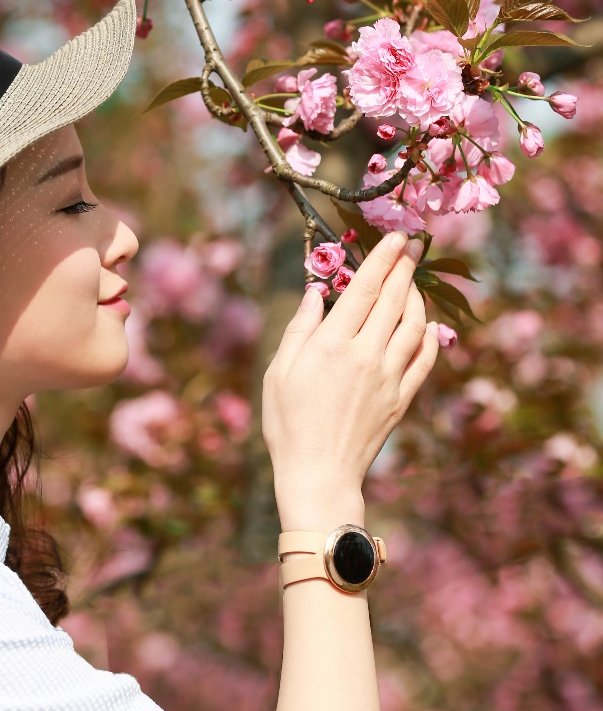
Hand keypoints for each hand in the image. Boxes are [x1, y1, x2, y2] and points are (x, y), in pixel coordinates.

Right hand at [262, 231, 439, 529]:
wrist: (319, 473)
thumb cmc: (288, 423)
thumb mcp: (280, 371)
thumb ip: (300, 328)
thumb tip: (315, 292)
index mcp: (332, 344)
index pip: (366, 288)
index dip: (383, 258)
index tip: (395, 236)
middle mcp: (366, 355)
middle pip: (396, 299)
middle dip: (407, 266)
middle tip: (414, 244)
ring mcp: (389, 377)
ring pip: (415, 324)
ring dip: (418, 297)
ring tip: (413, 283)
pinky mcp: (402, 398)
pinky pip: (425, 359)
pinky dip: (431, 336)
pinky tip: (428, 325)